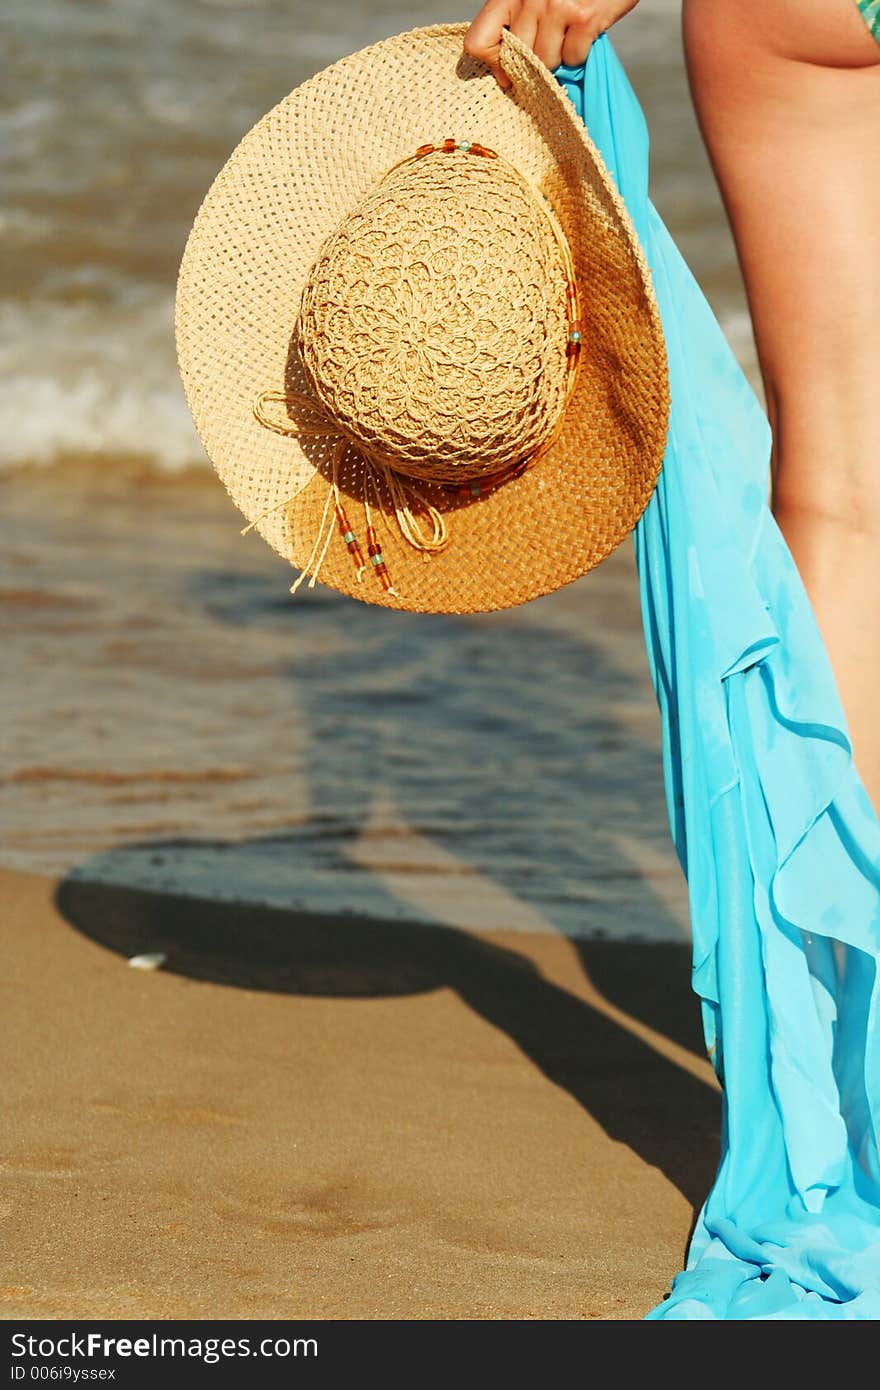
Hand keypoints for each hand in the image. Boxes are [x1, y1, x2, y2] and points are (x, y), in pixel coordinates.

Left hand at [463, 0, 640, 89]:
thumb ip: (514, 22)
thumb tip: (503, 72)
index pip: (478, 42)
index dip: (492, 63)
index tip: (506, 72)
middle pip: (518, 59)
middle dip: (535, 62)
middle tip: (549, 47)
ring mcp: (557, 7)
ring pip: (546, 62)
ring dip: (559, 57)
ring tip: (568, 34)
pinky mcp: (584, 18)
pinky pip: (573, 58)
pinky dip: (580, 53)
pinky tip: (584, 32)